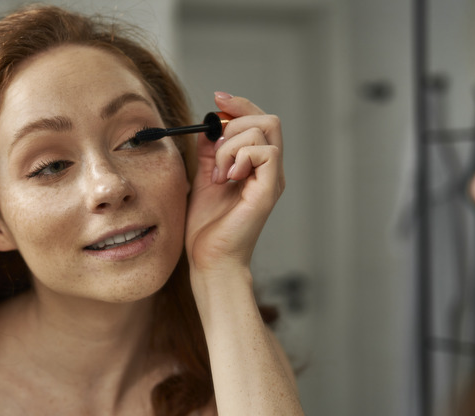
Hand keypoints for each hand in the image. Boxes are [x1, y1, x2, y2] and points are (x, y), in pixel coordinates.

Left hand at [185, 92, 284, 272]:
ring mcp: (271, 180)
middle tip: (215, 150)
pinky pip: (266, 152)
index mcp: (256, 167)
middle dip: (236, 122)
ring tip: (219, 174)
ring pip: (264, 132)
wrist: (210, 259)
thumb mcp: (203, 179)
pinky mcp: (269, 190)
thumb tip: (209, 127)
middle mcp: (269, 171)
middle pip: (268, 120)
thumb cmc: (207, 228)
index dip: (240, 105)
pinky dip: (240, 157)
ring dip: (232, 145)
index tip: (218, 98)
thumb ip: (209, 153)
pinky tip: (226, 178)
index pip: (259, 122)